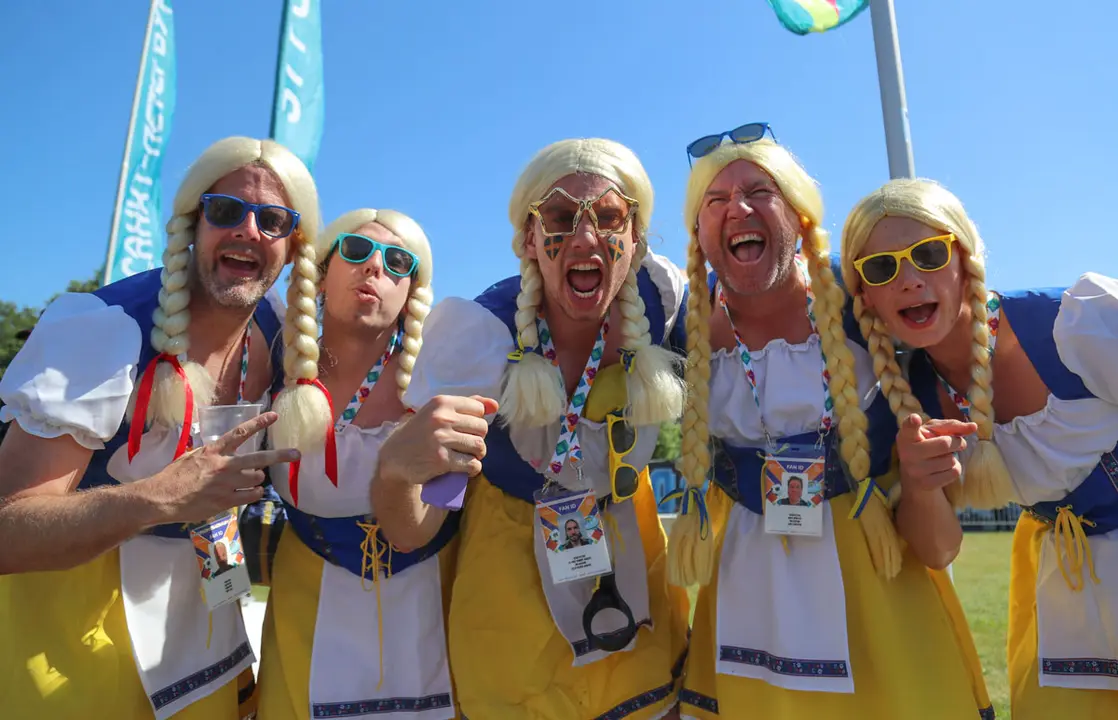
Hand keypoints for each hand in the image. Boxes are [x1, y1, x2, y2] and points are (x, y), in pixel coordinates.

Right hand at [140, 411, 299, 524]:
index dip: (258, 423)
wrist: (161, 498)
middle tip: (296, 454)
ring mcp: (226, 484)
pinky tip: (251, 492)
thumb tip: (224, 451)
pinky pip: (251, 495)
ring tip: (252, 479)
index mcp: (214, 451)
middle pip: (259, 458)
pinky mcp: (226, 501)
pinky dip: (254, 493)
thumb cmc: (174, 477)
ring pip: (257, 478)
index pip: (240, 433)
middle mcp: (224, 465)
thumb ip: (212, 454)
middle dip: (280, 456)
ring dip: (258, 478)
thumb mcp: (191, 457)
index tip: (274, 416)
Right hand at [379, 395, 497, 486]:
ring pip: (479, 446)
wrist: (395, 456)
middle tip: (466, 445)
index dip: (476, 421)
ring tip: (467, 456)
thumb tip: (495, 405)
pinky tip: (464, 468)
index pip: (479, 409)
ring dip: (477, 454)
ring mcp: (441, 439)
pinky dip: (473, 469)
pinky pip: (472, 464)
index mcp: (442, 402)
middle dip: (478, 438)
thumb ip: (466, 405)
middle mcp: (441, 418)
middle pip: (482, 428)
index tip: (465, 429)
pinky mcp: (442, 460)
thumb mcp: (438, 412)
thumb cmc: (421, 432)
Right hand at [896, 414, 976, 492]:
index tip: (914, 418)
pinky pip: (954, 472)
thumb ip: (952, 426)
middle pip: (944, 443)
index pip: (908, 428)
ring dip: (953, 457)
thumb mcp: (934, 431)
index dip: (912, 423)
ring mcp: (915, 470)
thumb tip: (973, 426)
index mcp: (906, 436)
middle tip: (954, 443)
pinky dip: (954, 468)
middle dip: (956, 442)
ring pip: (951, 460)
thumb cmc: (927, 444)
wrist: (914, 474)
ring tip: (942, 458)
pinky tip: (943, 469)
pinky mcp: (926, 484)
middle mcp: (907, 453)